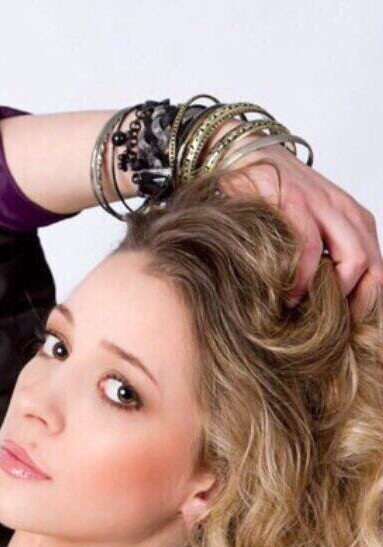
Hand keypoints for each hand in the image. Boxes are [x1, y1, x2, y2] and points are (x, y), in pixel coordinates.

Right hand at [203, 121, 382, 315]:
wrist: (243, 150)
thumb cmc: (273, 196)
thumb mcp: (308, 224)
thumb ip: (324, 253)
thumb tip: (330, 301)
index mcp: (353, 217)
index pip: (378, 267)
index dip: (365, 303)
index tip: (342, 328)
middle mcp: (343, 210)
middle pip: (373, 266)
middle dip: (354, 304)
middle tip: (328, 328)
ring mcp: (320, 204)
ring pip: (353, 258)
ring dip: (331, 296)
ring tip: (306, 314)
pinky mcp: (293, 201)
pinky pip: (310, 248)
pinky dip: (302, 279)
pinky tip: (286, 296)